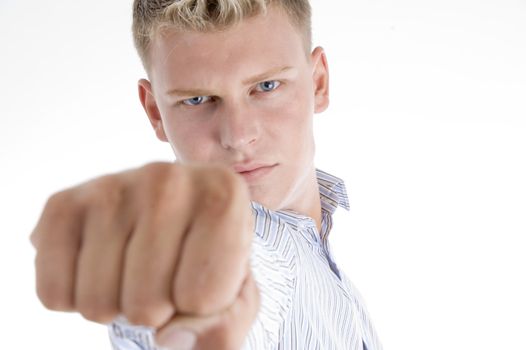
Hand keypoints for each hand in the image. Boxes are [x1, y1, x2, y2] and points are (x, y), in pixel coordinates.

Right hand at [31, 162, 259, 348]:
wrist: (170, 218)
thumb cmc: (206, 259)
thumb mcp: (234, 298)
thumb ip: (222, 329)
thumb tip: (168, 340)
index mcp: (224, 194)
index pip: (202, 298)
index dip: (200, 307)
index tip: (202, 276)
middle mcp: (168, 177)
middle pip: (146, 305)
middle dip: (155, 311)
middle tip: (164, 277)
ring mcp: (112, 185)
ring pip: (97, 303)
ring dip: (116, 305)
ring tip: (135, 269)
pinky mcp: (63, 202)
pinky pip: (53, 292)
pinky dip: (74, 298)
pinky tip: (99, 266)